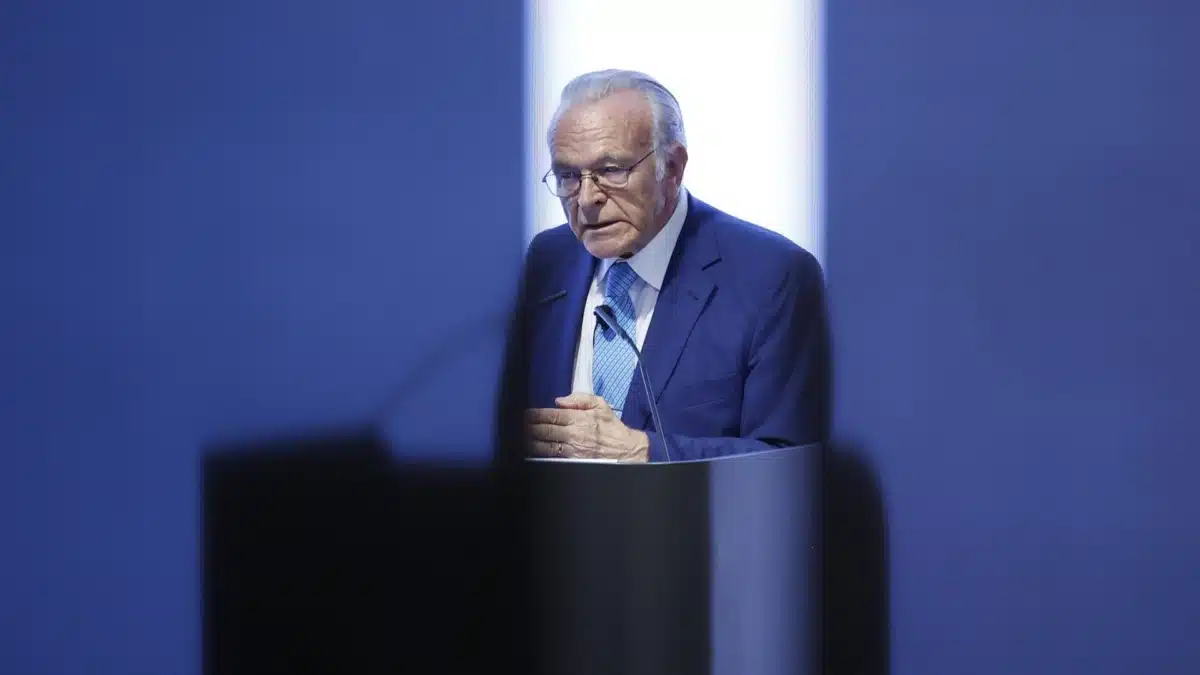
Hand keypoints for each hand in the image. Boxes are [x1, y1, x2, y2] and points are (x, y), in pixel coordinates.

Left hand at [525, 393, 649, 462]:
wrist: (626, 450)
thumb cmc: (612, 427)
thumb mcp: (600, 405)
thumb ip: (580, 399)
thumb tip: (559, 401)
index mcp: (578, 418)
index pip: (551, 415)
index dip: (535, 415)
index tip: (525, 414)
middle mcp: (573, 434)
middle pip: (544, 430)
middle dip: (529, 427)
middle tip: (518, 425)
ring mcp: (572, 449)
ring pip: (545, 445)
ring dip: (530, 442)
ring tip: (520, 438)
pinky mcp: (573, 461)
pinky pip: (552, 457)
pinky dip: (540, 454)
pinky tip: (532, 451)